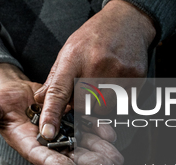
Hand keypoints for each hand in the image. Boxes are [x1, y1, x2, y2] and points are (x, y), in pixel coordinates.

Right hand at [0, 64, 122, 164]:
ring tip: (115, 156)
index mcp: (26, 142)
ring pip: (80, 144)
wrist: (13, 93)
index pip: (41, 156)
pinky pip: (84, 127)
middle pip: (67, 155)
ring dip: (98, 151)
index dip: (56, 164)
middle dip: (87, 162)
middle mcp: (45, 142)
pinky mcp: (67, 121)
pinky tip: (110, 133)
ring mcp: (58, 132)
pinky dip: (97, 130)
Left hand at [34, 0, 155, 139]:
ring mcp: (118, 72)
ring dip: (97, 104)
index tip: (48, 132)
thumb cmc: (93, 38)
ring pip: (101, 109)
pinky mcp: (135, 78)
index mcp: (73, 59)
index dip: (51, 114)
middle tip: (85, 87)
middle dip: (80, 104)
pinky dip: (114, 99)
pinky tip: (113, 82)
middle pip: (82, 106)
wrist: (126, 21)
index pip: (58, 92)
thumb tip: (40, 100)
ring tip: (100, 82)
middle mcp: (96, 65)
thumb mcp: (68, 52)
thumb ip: (55, 79)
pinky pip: (120, 103)